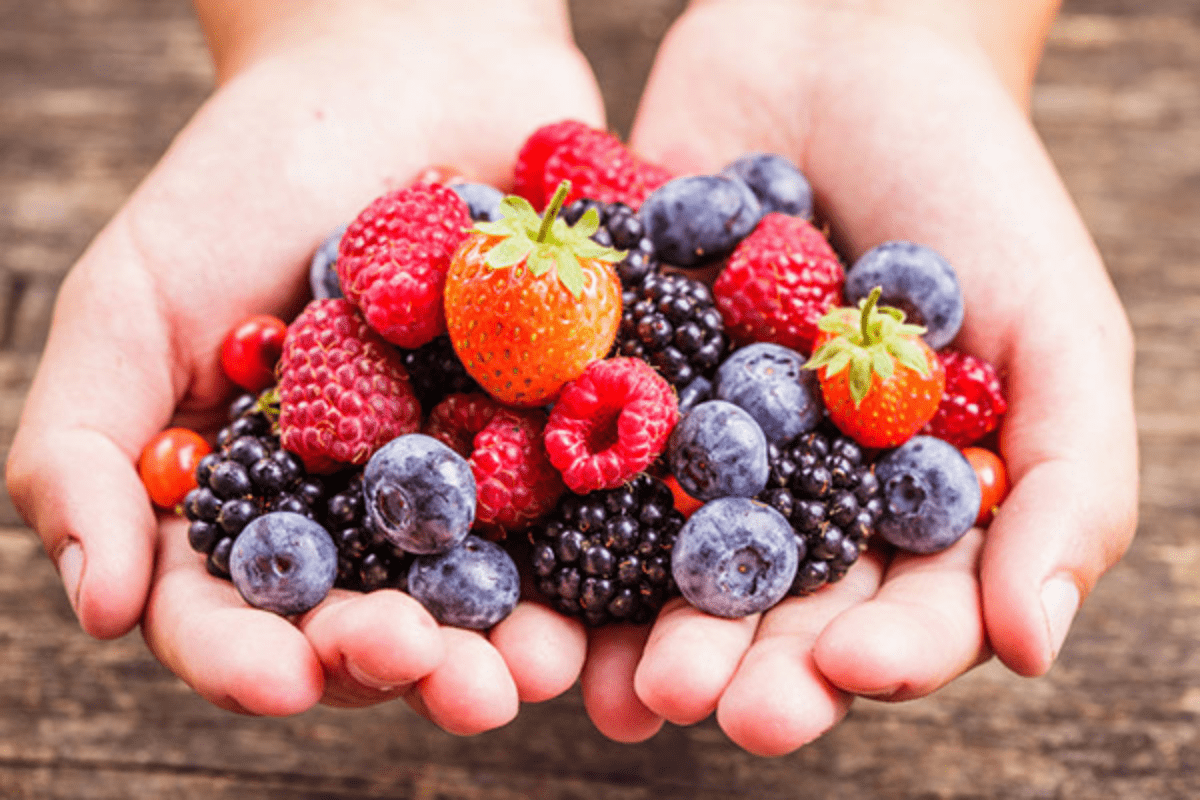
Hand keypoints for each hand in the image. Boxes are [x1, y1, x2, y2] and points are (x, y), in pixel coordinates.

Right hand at [5, 0, 601, 729]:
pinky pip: (594, 501)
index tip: (284, 679)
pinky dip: (610, 547)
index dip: (251, 659)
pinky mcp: (569, 430)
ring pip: (493, 590)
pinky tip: (627, 585)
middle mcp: (370, 515)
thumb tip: (98, 607)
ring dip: (518, 643)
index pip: (240, 615)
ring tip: (543, 670)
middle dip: (411, 667)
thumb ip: (87, 447)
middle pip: (380, 624)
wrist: (399, 73)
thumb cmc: (245, 182)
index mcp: (261, 505)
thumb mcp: (135, 299)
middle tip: (450, 687)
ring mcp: (475, 480)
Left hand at [579, 0, 1137, 754]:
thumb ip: (1068, 483)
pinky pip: (587, 465)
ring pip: (674, 562)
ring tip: (619, 682)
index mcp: (913, 507)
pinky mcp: (621, 388)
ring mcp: (706, 448)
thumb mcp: (1058, 327)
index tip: (844, 672)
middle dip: (745, 661)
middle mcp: (805, 496)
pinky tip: (537, 577)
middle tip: (701, 699)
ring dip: (644, 627)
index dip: (882, 654)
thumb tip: (1032, 649)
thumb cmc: (974, 187)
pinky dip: (564, 519)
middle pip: (778, 609)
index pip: (907, 611)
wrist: (839, 49)